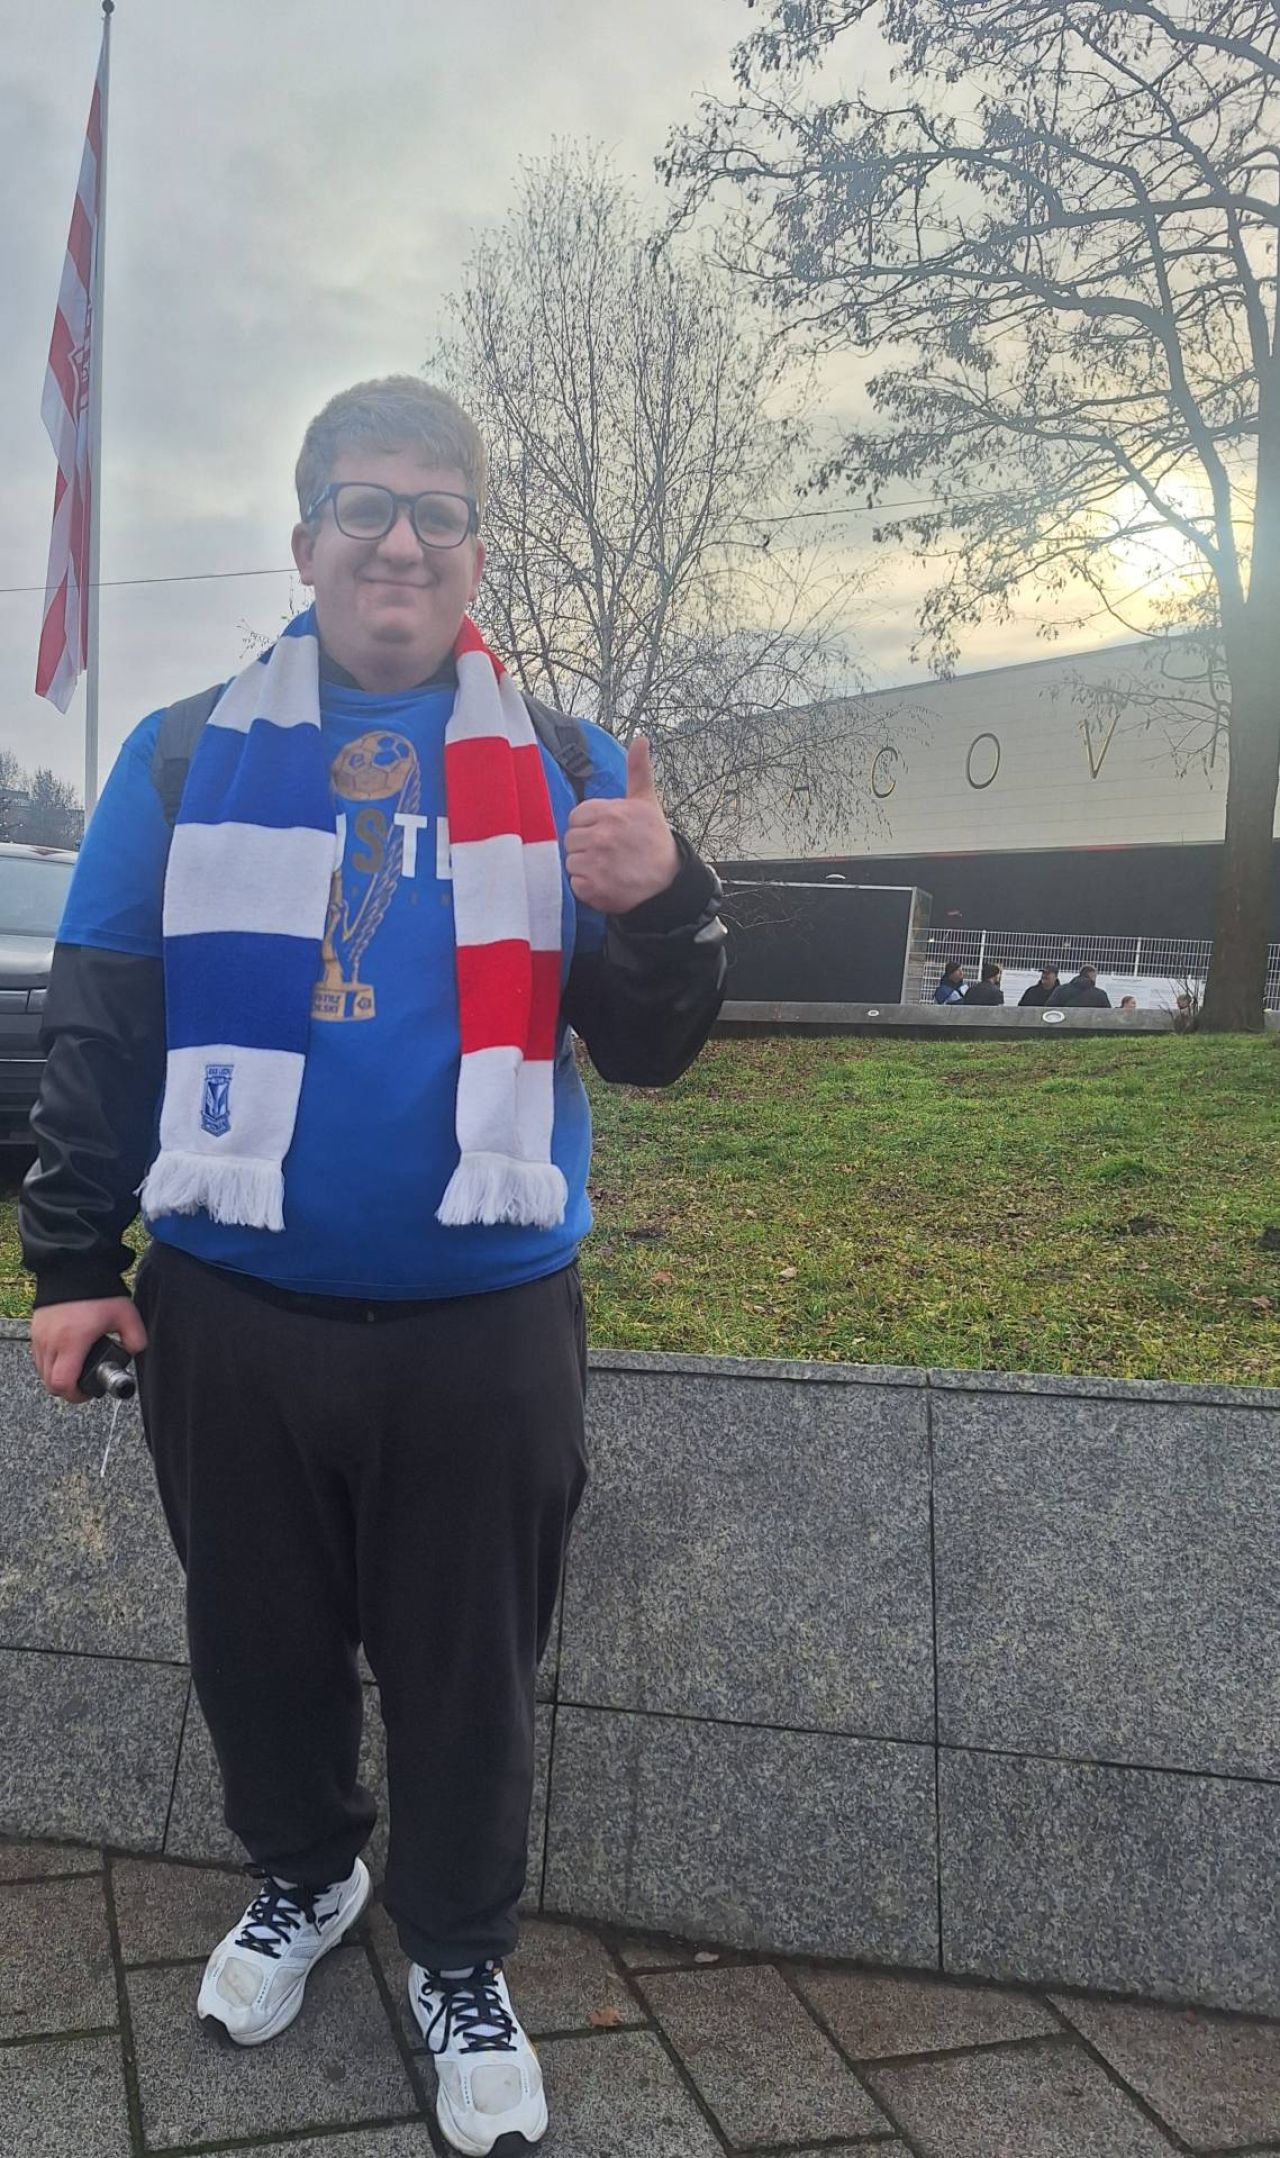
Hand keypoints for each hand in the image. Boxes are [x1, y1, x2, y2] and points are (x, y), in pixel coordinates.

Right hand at [30, 1297, 147, 1404]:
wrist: (75, 1265)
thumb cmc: (99, 1291)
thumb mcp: (126, 1315)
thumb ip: (135, 1338)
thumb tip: (133, 1353)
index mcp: (72, 1341)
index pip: (62, 1383)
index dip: (76, 1395)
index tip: (89, 1391)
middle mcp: (51, 1342)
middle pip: (50, 1383)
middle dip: (69, 1388)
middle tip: (85, 1383)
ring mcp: (40, 1336)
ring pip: (42, 1371)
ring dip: (58, 1376)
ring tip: (77, 1368)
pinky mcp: (35, 1329)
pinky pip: (38, 1357)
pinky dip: (50, 1362)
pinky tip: (67, 1355)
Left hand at [564, 736, 679, 912]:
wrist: (668, 882)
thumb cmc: (655, 840)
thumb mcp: (646, 802)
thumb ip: (638, 770)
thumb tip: (640, 739)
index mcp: (610, 813)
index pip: (576, 817)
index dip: (588, 826)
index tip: (605, 833)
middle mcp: (601, 837)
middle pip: (570, 839)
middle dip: (585, 846)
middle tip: (608, 852)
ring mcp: (596, 863)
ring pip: (571, 861)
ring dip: (585, 867)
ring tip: (607, 867)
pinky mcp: (593, 888)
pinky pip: (575, 884)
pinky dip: (587, 886)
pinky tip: (605, 882)